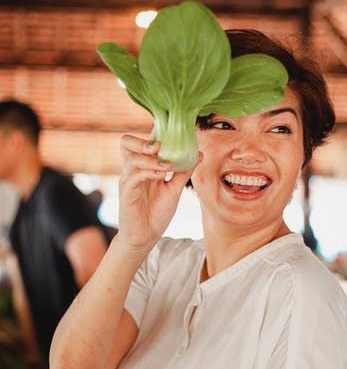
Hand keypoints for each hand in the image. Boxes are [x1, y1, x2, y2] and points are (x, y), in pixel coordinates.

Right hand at [116, 135, 200, 251]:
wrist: (146, 237)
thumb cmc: (156, 213)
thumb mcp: (174, 190)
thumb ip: (183, 172)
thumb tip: (199, 154)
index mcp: (143, 167)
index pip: (142, 142)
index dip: (153, 133)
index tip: (172, 131)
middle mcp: (133, 170)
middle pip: (126, 142)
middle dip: (142, 140)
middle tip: (160, 146)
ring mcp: (128, 180)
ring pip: (132, 158)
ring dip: (151, 159)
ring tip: (167, 165)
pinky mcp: (127, 193)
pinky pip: (134, 176)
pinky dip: (149, 172)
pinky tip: (162, 176)